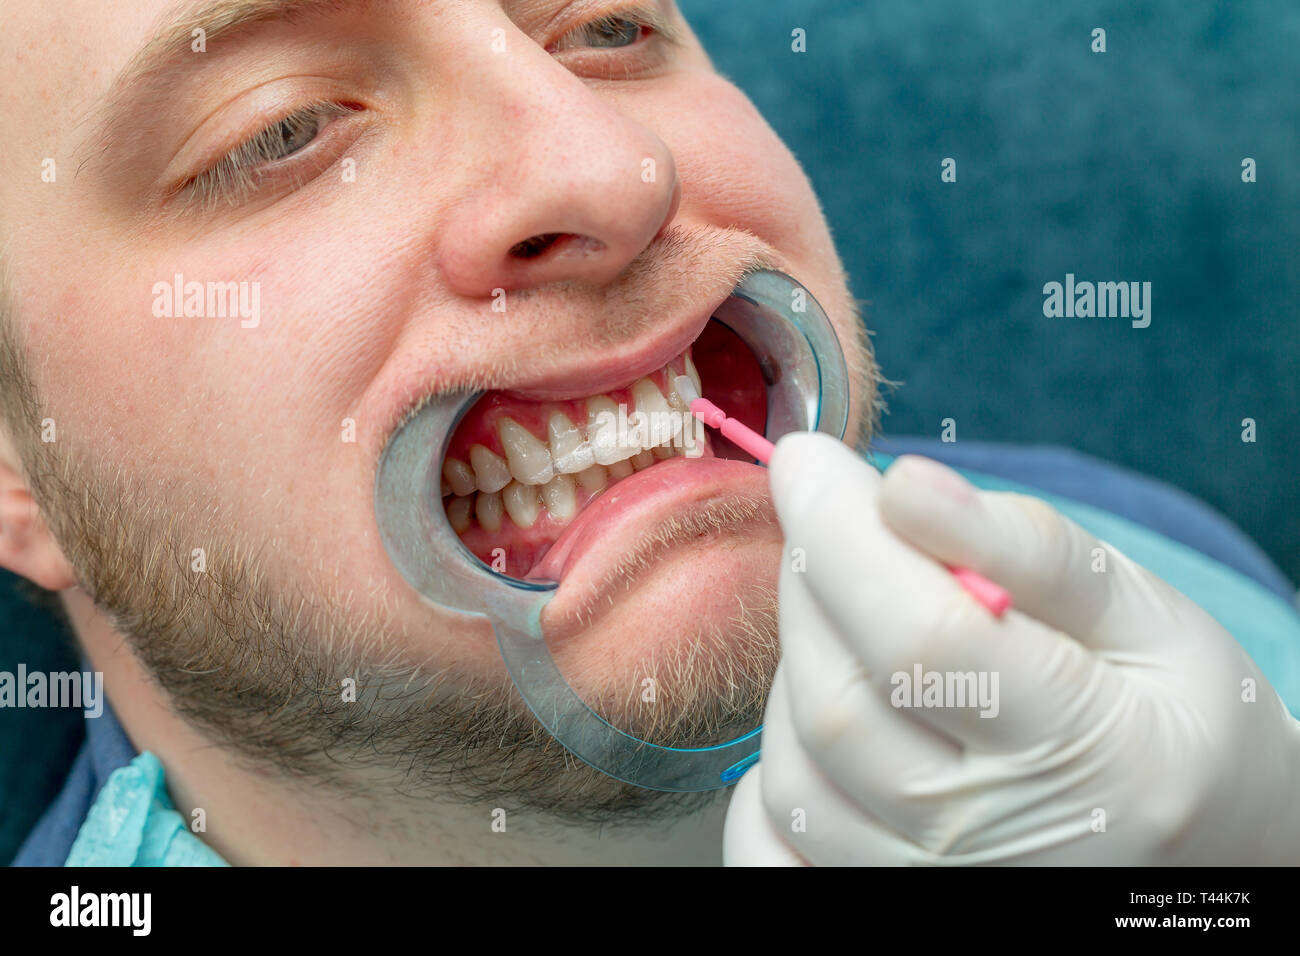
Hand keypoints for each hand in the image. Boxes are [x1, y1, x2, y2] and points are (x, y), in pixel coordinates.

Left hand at [724, 433, 1299, 864]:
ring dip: (798, 660)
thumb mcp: (1136, 608)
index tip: (808, 459)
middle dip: (813, 578)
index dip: (840, 533)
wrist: (1200, 843)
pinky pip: (771, 835)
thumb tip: (904, 485)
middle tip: (842, 523)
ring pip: (792, 762)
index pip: (918, 638)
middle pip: (835, 697)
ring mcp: (929, 890)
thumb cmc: (1173, 712)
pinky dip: (776, 761)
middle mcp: (996, 845)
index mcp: (1089, 754)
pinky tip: (834, 707)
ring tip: (861, 618)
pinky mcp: (879, 901)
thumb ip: (1022, 546)